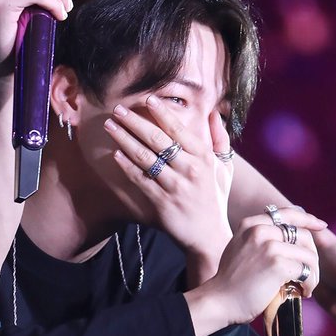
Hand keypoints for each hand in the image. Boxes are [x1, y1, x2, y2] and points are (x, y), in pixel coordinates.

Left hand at [105, 97, 233, 276]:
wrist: (209, 236)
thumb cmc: (215, 198)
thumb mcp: (224, 168)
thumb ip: (220, 139)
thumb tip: (214, 114)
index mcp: (203, 157)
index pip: (178, 129)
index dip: (162, 112)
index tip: (147, 99)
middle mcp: (190, 169)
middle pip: (157, 139)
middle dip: (135, 122)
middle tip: (118, 110)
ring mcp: (175, 186)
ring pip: (145, 157)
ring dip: (124, 139)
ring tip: (110, 127)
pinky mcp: (162, 202)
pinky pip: (140, 180)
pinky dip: (127, 166)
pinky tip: (115, 154)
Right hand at [185, 213, 321, 335]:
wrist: (219, 301)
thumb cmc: (231, 282)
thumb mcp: (240, 248)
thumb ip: (259, 238)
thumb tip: (288, 233)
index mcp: (250, 224)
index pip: (287, 213)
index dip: (308, 219)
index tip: (320, 226)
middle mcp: (260, 230)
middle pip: (303, 234)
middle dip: (312, 255)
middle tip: (308, 274)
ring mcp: (269, 246)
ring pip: (309, 254)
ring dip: (313, 273)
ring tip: (305, 286)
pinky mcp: (277, 264)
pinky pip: (306, 271)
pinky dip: (309, 284)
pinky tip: (302, 293)